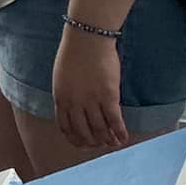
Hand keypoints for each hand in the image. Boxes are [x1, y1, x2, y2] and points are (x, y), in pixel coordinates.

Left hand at [52, 26, 128, 151]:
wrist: (87, 38)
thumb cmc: (74, 53)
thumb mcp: (61, 77)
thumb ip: (66, 94)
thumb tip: (74, 108)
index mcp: (60, 98)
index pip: (66, 127)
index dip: (75, 139)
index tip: (82, 144)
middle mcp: (74, 103)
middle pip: (83, 132)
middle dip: (92, 142)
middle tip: (100, 146)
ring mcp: (91, 101)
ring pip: (100, 129)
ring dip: (107, 139)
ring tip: (113, 143)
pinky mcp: (108, 96)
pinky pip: (115, 121)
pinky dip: (119, 132)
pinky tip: (124, 138)